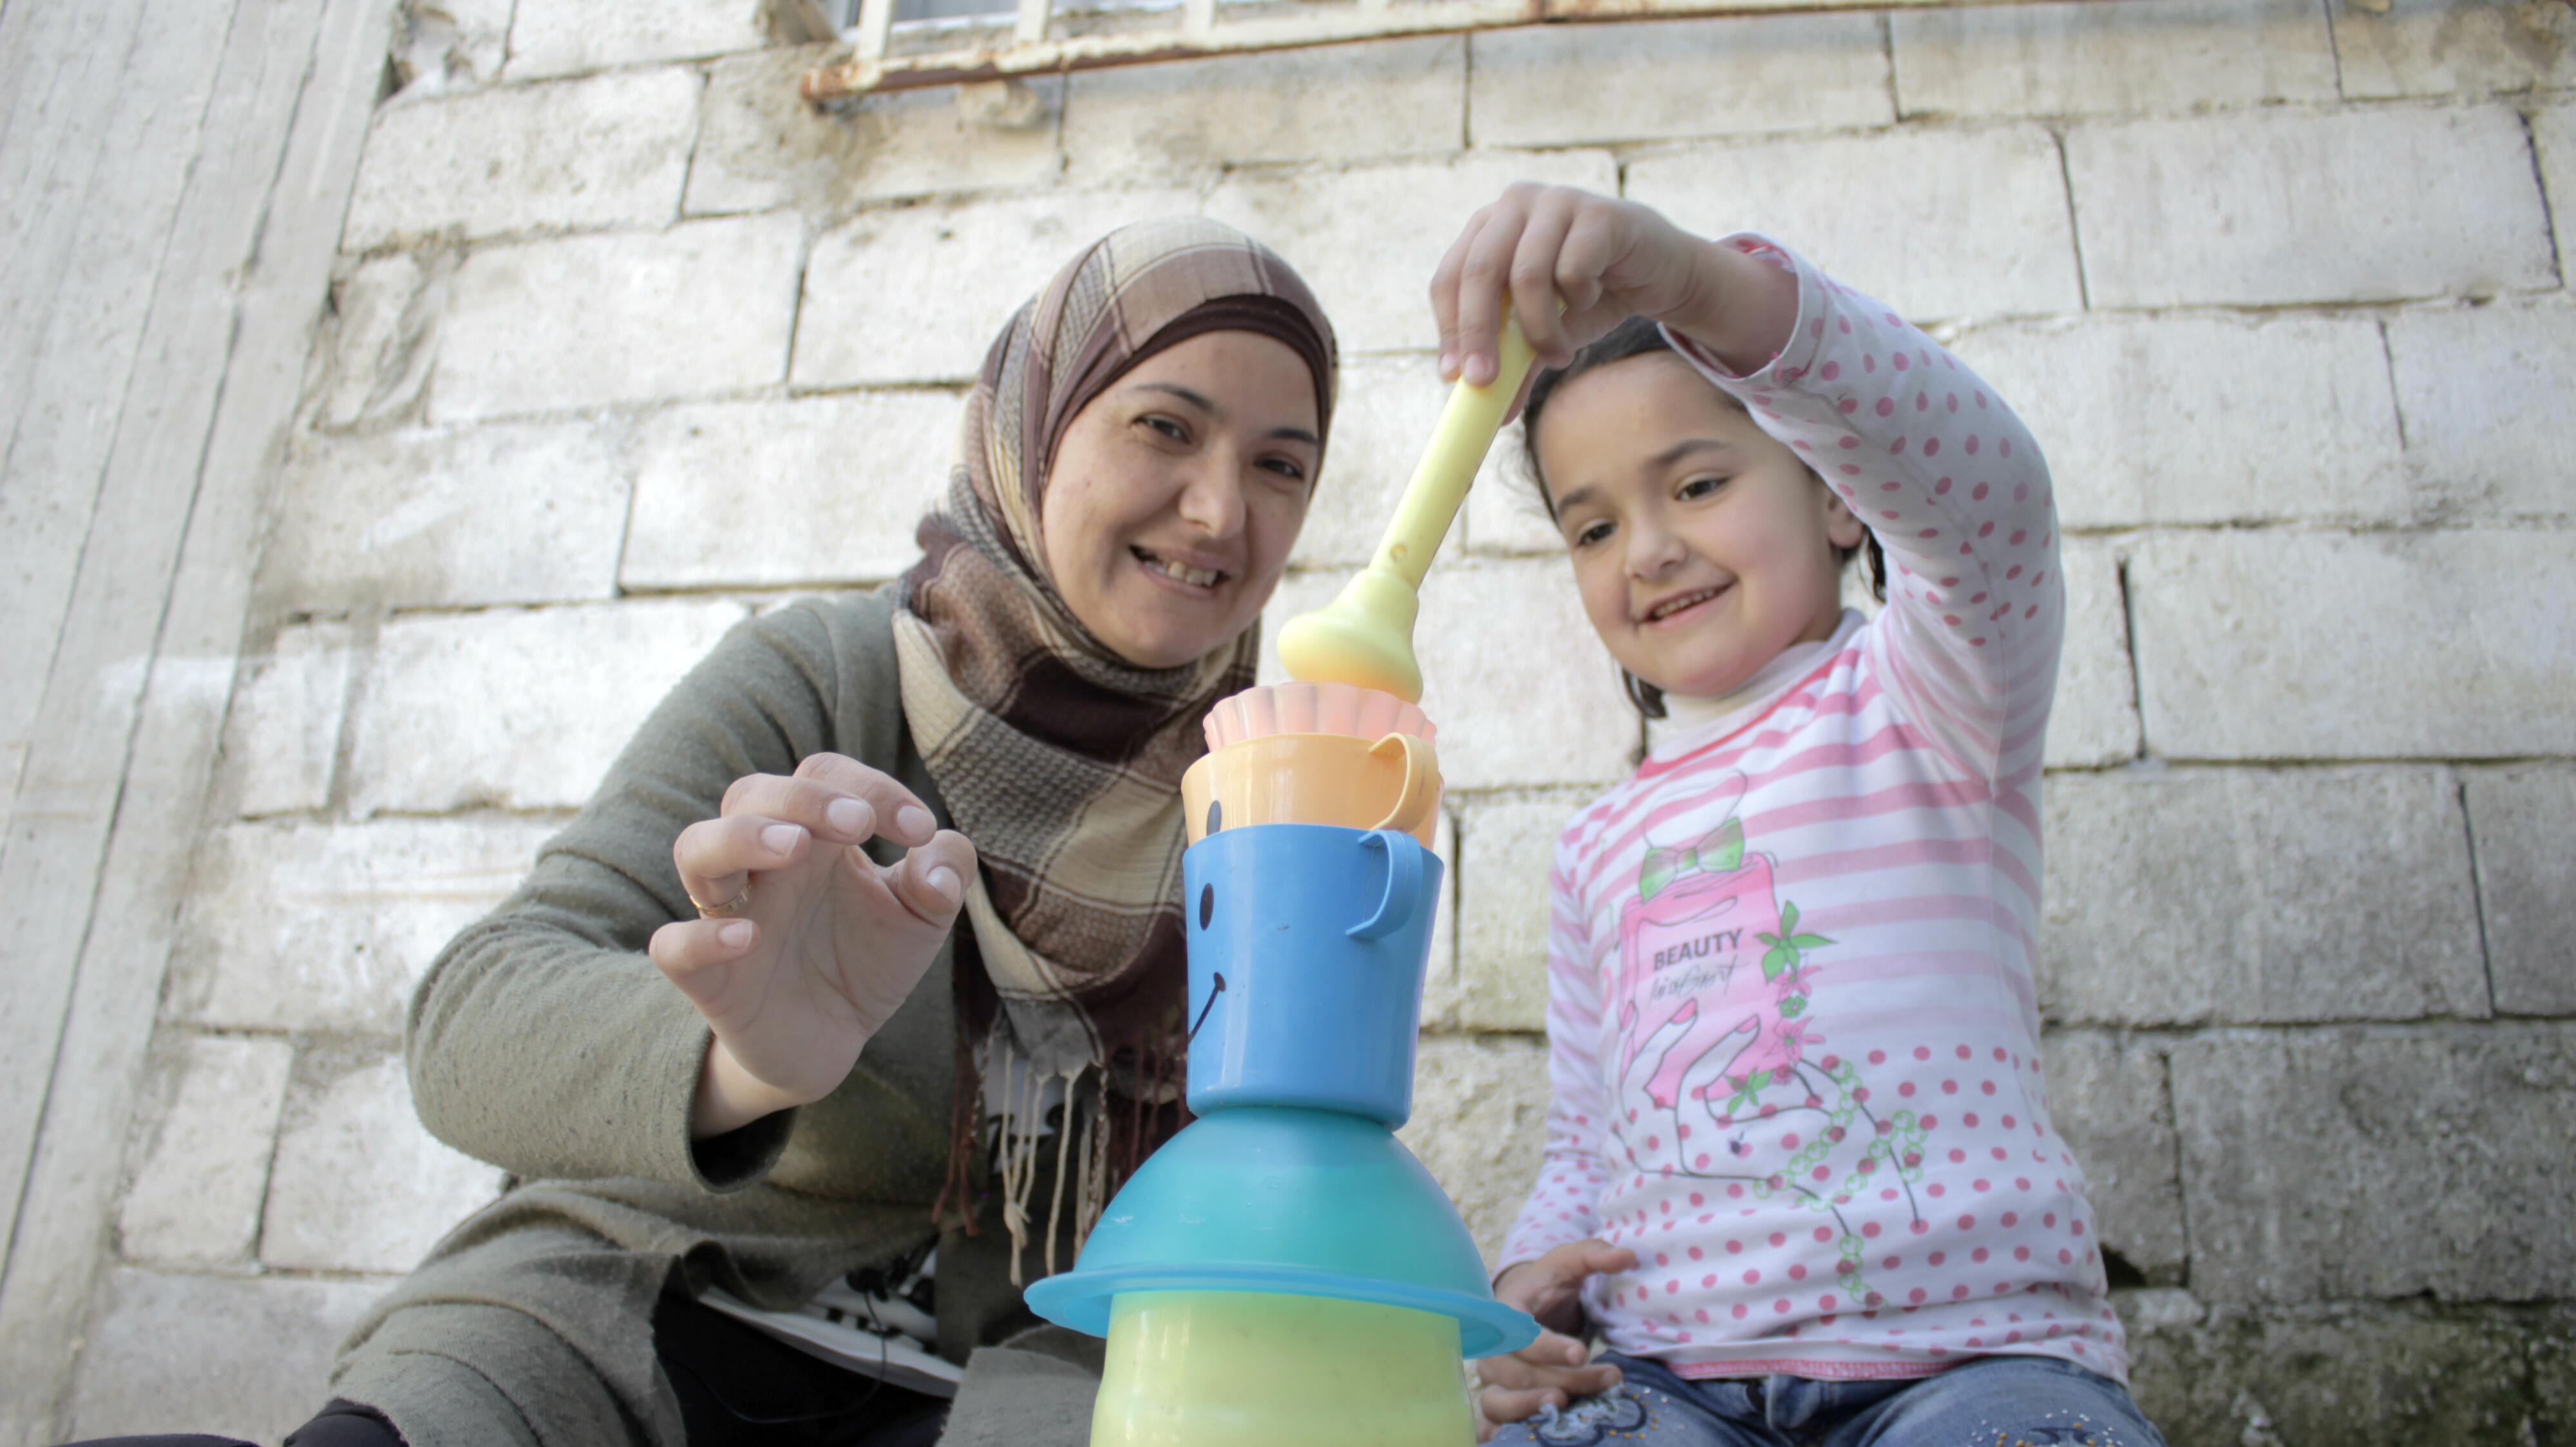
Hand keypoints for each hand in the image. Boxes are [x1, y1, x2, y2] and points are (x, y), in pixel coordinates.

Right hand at [648, 754, 975, 1136]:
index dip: (871, 787)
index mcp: (816, 835)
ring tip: (794, 848)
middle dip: (803, 798)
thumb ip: (945, 875)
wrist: (832, 1040)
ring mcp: (728, 915)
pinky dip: (699, 937)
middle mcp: (763, 864)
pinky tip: (747, 938)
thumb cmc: (868, 959)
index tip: (918, 830)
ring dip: (742, 838)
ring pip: (695, 849)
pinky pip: (673, 945)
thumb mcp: (923, 915)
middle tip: (858, 825)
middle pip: (749, 794)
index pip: (823, 775)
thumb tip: (936, 862)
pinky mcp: (707, 978)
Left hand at [1429, 184, 1796, 406]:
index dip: (1449, 327)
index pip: (1449, 276)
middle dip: (1479, 333)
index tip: (1454, 377)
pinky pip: (1573, 268)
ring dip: (1540, 329)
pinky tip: (1592, 298)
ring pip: (1526, 275)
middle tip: (1485, 382)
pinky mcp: (1598, 213)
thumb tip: (1490, 416)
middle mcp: (1516, 204)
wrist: (1659, 274)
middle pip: (1479, 272)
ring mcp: (1556, 202)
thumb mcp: (1543, 335)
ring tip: (1558, 353)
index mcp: (1488, 227)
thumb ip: (1514, 364)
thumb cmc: (1591, 297)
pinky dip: (1579, 299)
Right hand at [1470, 1239, 1637, 1440]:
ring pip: (1502, 1401)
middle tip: (1611, 1376)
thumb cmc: (1548, 1284)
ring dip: (1535, 1407)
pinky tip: (1541, 1432)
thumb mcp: (1568, 1263)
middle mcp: (1492, 1347)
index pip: (1519, 1333)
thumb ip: (1595, 1255)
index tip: (1582, 1352)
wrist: (1527, 1305)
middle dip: (1565, 1379)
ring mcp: (1492, 1376)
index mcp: (1504, 1311)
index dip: (1547, 1347)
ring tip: (1570, 1406)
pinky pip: (1495, 1421)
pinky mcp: (1499, 1397)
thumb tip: (1628, 1257)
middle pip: (1519, 1373)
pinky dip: (1510, 1429)